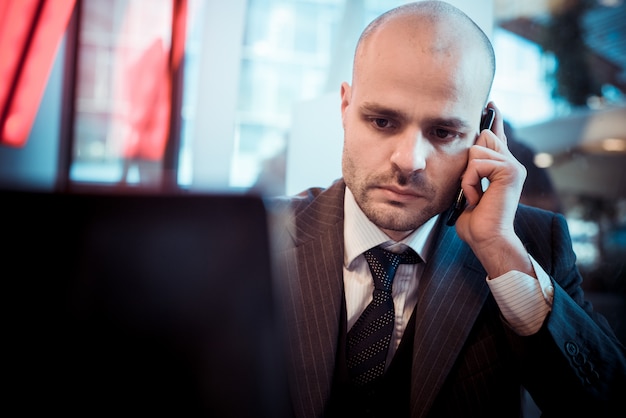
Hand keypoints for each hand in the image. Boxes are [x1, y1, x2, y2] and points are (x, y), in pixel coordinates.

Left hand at [454, 102, 533, 277]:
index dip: (493, 120)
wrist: (486, 239)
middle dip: (468, 161)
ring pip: (477, 150)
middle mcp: (511, 163)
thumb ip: (469, 171)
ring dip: (467, 176)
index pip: (496, 137)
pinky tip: (477, 198)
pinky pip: (477, 164)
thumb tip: (465, 153)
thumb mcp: (466, 190)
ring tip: (474, 196)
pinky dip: (470, 183)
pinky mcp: (510, 171)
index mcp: (501, 167)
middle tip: (472, 188)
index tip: (490, 103)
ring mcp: (513, 166)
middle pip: (482, 137)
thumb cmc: (474, 221)